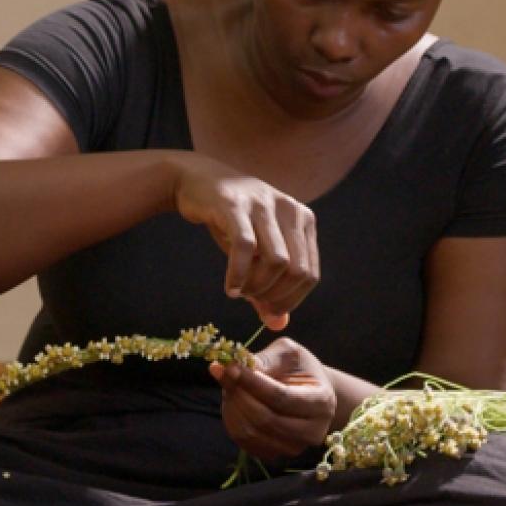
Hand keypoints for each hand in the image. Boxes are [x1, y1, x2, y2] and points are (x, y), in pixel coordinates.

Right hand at [170, 155, 321, 330]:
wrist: (195, 180)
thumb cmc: (230, 220)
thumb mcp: (256, 251)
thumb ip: (271, 285)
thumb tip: (278, 325)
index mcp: (303, 219)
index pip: (310, 273)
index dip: (291, 299)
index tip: (268, 310)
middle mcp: (289, 209)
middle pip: (296, 270)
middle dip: (275, 295)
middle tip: (252, 301)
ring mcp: (263, 204)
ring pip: (276, 261)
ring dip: (257, 286)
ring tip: (240, 291)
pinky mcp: (235, 205)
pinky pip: (245, 248)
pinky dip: (238, 274)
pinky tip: (229, 288)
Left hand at [209, 336, 339, 464]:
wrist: (306, 391)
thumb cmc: (298, 369)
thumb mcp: (288, 353)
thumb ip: (266, 359)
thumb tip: (235, 366)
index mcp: (322, 402)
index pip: (281, 397)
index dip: (252, 382)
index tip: (230, 367)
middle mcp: (313, 431)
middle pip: (265, 419)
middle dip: (239, 394)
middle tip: (224, 372)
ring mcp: (294, 447)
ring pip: (251, 432)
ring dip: (233, 406)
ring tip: (230, 385)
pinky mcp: (274, 455)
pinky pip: (243, 441)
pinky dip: (232, 420)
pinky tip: (233, 401)